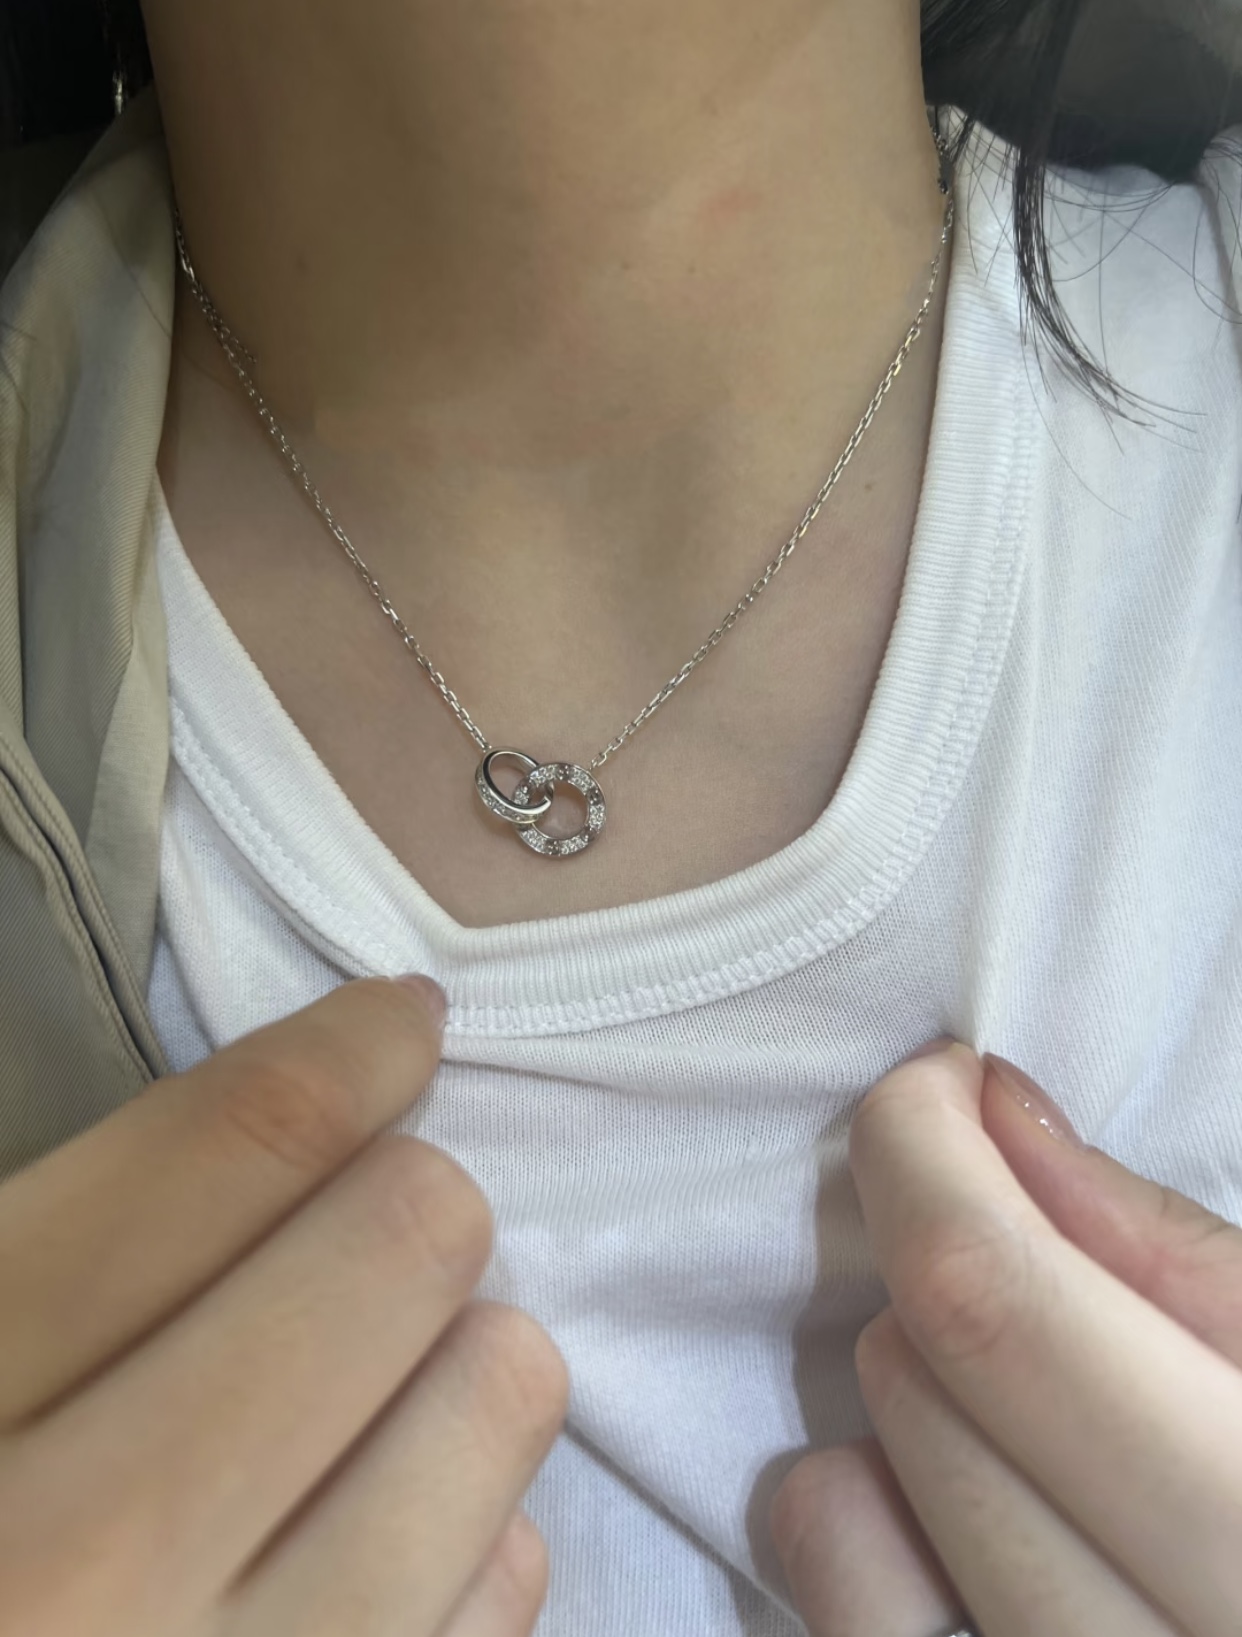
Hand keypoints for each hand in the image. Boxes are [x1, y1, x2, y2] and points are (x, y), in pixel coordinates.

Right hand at [0, 977, 566, 1636]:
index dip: (343, 1050)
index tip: (404, 1022)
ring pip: (493, 1401)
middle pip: (394, 1248)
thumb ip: (67, 1256)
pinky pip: (499, 1593)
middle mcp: (81, 1562)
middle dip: (408, 1209)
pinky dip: (470, 1544)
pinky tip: (385, 1560)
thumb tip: (304, 1116)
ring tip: (389, 1401)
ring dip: (465, 1364)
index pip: (220, 1152)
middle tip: (376, 1237)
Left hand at [770, 1041, 1241, 1636]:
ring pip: (843, 1497)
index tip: (936, 1095)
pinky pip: (832, 1600)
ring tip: (1028, 1406)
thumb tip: (1003, 1121)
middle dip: (942, 1271)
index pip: (997, 1306)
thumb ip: (1175, 1258)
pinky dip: (859, 1521)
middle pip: (917, 1388)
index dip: (928, 1159)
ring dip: (913, 1400)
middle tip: (1027, 1256)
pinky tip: (959, 1511)